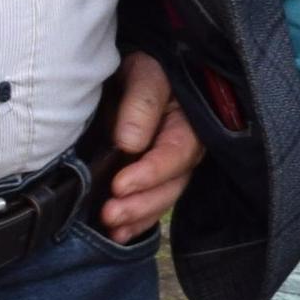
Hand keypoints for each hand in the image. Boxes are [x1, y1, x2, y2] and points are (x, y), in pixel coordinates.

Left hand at [95, 50, 198, 241]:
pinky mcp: (156, 175)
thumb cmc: (144, 64)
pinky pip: (153, 203)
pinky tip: (118, 234)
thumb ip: (141, 103)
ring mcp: (172, 164)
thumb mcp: (144, 71)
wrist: (134, 66)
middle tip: (110, 214)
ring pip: (164, 197)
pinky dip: (136, 221)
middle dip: (141, 204)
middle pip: (172, 183)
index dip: (150, 173)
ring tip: (111, 228)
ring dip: (138, 217)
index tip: (120, 185)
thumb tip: (130, 142)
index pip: (177, 153)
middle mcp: (186, 148)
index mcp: (190, 121)